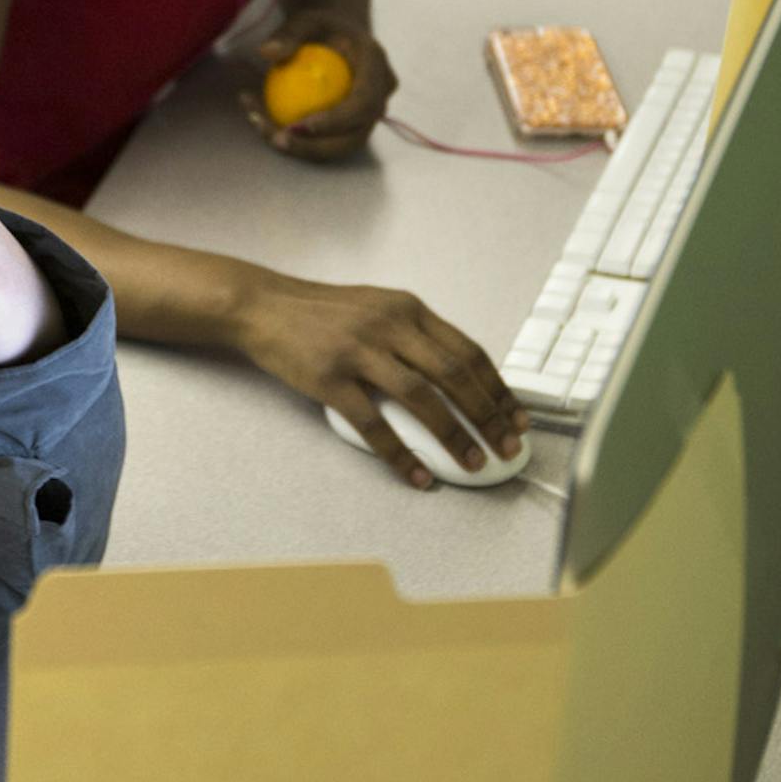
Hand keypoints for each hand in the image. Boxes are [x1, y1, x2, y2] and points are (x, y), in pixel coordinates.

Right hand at [236, 272, 524, 486]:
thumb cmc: (322, 312)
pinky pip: (374, 424)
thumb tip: (459, 377)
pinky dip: (401, 454)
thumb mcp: (378, 307)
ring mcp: (359, 351)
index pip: (468, 351)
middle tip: (507, 448)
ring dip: (454, 436)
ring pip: (422, 400)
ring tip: (473, 463)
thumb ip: (414, 334)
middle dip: (488, 416)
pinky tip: (418, 475)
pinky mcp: (330, 379)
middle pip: (454, 375)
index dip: (498, 388)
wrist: (263, 306)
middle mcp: (390, 326)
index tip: (517, 418)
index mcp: (408, 309)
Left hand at [242, 13, 396, 164]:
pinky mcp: (354, 126)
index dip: (337, 121)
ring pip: (340, 145)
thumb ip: (287, 34)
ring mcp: (369, 116)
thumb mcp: (303, 21)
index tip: (300, 125)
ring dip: (303, 148)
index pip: (364, 103)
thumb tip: (267, 52)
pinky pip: (328, 141)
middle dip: (316, 146)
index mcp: (377, 67)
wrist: (339, 35)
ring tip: (268, 136)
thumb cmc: (321, 26)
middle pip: (355, 135)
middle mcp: (380, 96)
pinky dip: (299, 140)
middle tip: (278, 140)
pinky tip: (266, 129)